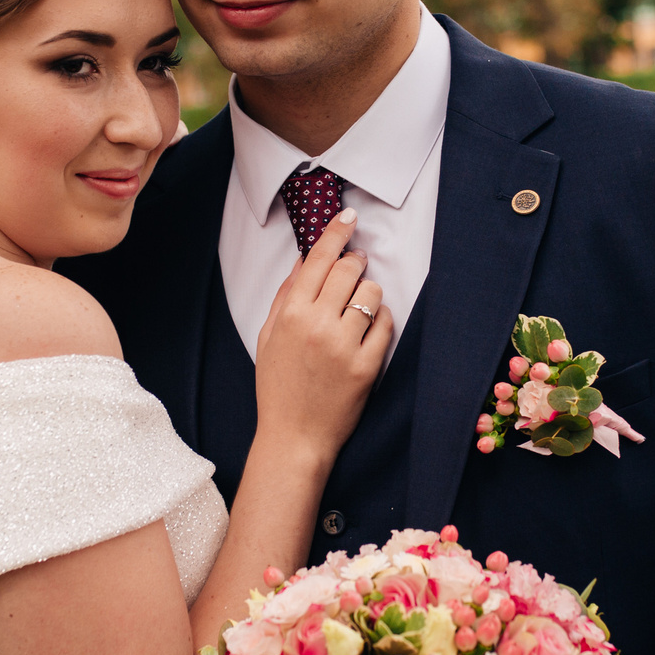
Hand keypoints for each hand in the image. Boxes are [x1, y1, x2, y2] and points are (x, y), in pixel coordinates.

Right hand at [253, 211, 393, 465]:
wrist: (294, 437)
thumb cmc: (278, 386)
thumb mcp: (268, 337)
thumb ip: (285, 295)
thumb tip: (305, 259)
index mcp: (290, 314)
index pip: (319, 259)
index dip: (336, 232)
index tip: (349, 217)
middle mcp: (317, 324)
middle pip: (349, 270)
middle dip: (356, 261)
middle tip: (356, 265)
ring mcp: (344, 345)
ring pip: (371, 293)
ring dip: (369, 292)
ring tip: (359, 305)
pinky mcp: (367, 366)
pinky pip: (385, 324)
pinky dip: (381, 319)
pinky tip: (369, 328)